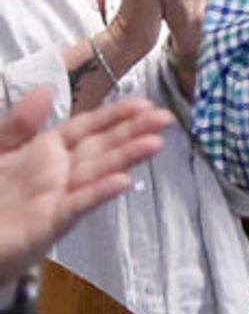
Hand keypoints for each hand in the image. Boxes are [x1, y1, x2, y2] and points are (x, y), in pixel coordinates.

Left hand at [0, 86, 172, 284]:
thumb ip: (19, 123)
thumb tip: (46, 89)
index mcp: (46, 152)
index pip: (87, 129)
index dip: (114, 116)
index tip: (144, 103)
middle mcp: (59, 173)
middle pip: (100, 148)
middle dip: (132, 133)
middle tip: (164, 118)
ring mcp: (58, 198)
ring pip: (96, 173)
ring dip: (125, 159)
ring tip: (155, 144)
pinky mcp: (50, 223)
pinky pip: (77, 205)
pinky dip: (99, 193)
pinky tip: (123, 182)